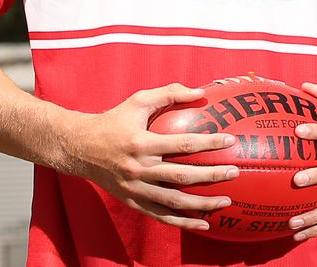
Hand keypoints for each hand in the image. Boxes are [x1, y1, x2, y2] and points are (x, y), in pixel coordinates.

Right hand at [65, 82, 239, 231]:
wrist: (81, 147)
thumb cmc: (115, 119)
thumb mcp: (138, 100)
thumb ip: (169, 94)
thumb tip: (201, 92)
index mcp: (140, 142)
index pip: (180, 144)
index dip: (207, 143)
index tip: (230, 140)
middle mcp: (138, 168)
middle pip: (181, 176)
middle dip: (211, 175)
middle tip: (235, 172)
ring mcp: (136, 189)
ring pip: (174, 201)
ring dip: (203, 203)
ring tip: (227, 200)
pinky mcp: (133, 202)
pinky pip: (162, 216)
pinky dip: (183, 222)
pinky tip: (204, 223)